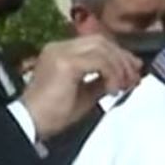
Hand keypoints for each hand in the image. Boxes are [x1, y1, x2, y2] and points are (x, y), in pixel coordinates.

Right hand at [20, 36, 141, 139]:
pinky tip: (113, 90)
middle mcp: (59, 47)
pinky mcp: (65, 63)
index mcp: (61, 51)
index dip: (119, 54)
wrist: (30, 123)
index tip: (135, 69)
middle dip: (123, 58)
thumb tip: (124, 76)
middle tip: (135, 77)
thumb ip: (103, 81)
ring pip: (102, 48)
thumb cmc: (52, 114)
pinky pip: (99, 61)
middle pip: (102, 41)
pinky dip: (112, 73)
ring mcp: (61, 52)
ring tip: (125, 86)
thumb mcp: (85, 94)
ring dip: (120, 67)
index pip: (97, 43)